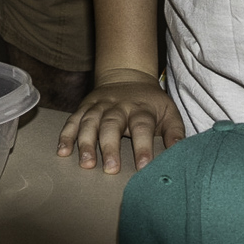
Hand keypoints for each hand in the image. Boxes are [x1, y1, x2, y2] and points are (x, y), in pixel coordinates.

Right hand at [56, 68, 184, 171]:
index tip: (143, 167)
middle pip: (112, 124)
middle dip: (110, 146)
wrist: (127, 74)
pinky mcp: (85, 106)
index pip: (142, 126)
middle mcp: (118, 105)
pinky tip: (62, 151)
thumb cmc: (151, 102)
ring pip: (90, 121)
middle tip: (110, 169)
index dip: (143, 146)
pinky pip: (73, 119)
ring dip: (86, 142)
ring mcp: (99, 105)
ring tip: (86, 163)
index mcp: (141, 108)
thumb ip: (175, 133)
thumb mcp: (169, 112)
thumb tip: (181, 153)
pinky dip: (67, 134)